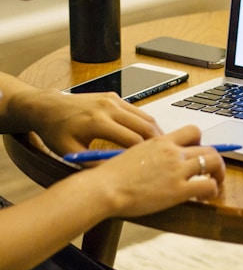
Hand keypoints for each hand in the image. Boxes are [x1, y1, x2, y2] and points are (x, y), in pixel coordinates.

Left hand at [24, 90, 161, 154]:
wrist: (49, 107)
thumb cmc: (57, 131)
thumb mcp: (70, 153)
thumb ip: (94, 163)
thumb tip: (117, 173)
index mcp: (98, 122)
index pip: (132, 139)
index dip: (143, 154)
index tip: (150, 165)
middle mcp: (109, 107)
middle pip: (144, 125)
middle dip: (156, 141)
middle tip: (165, 155)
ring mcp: (113, 99)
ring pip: (144, 115)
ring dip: (154, 130)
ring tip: (160, 146)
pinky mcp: (114, 96)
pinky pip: (136, 110)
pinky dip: (145, 122)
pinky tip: (147, 134)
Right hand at [90, 125, 225, 216]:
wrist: (105, 188)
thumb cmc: (111, 175)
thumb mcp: (133, 152)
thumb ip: (150, 152)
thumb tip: (155, 159)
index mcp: (161, 141)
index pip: (192, 131)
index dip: (200, 141)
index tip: (198, 152)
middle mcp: (173, 152)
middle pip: (208, 148)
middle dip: (214, 160)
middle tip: (212, 171)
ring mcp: (177, 170)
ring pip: (213, 162)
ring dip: (219, 173)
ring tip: (215, 183)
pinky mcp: (178, 189)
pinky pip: (208, 185)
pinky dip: (212, 190)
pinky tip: (205, 197)